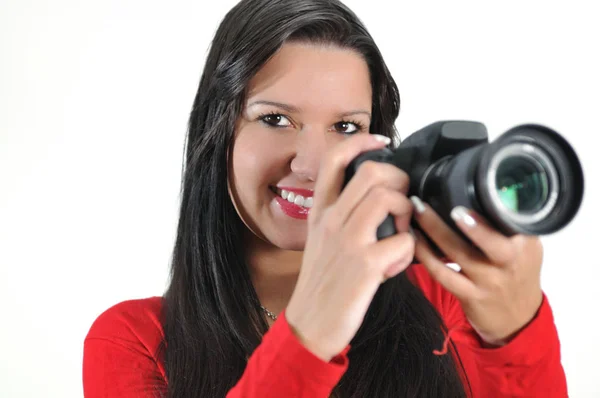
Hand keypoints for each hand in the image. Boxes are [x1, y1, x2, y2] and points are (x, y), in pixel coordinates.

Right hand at [285, 134, 414, 361]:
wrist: (310, 322)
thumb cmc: (323, 281)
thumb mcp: (321, 239)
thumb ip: (342, 214)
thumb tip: (377, 196)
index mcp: (321, 211)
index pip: (334, 159)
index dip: (361, 142)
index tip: (382, 141)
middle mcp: (331, 220)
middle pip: (372, 171)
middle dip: (399, 180)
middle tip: (402, 201)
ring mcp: (348, 241)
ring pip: (389, 198)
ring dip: (406, 212)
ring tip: (401, 232)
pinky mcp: (365, 265)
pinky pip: (403, 240)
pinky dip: (408, 250)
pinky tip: (396, 263)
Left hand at [410, 196, 543, 345]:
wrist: (517, 318)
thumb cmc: (516, 273)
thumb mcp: (525, 246)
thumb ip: (508, 222)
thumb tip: (484, 189)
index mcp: (525, 243)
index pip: (512, 221)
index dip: (492, 206)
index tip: (470, 190)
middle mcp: (510, 262)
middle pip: (491, 241)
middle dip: (467, 223)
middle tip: (442, 203)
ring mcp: (489, 281)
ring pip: (458, 254)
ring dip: (434, 231)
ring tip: (417, 212)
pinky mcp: (470, 295)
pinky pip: (443, 273)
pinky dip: (426, 256)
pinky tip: (414, 240)